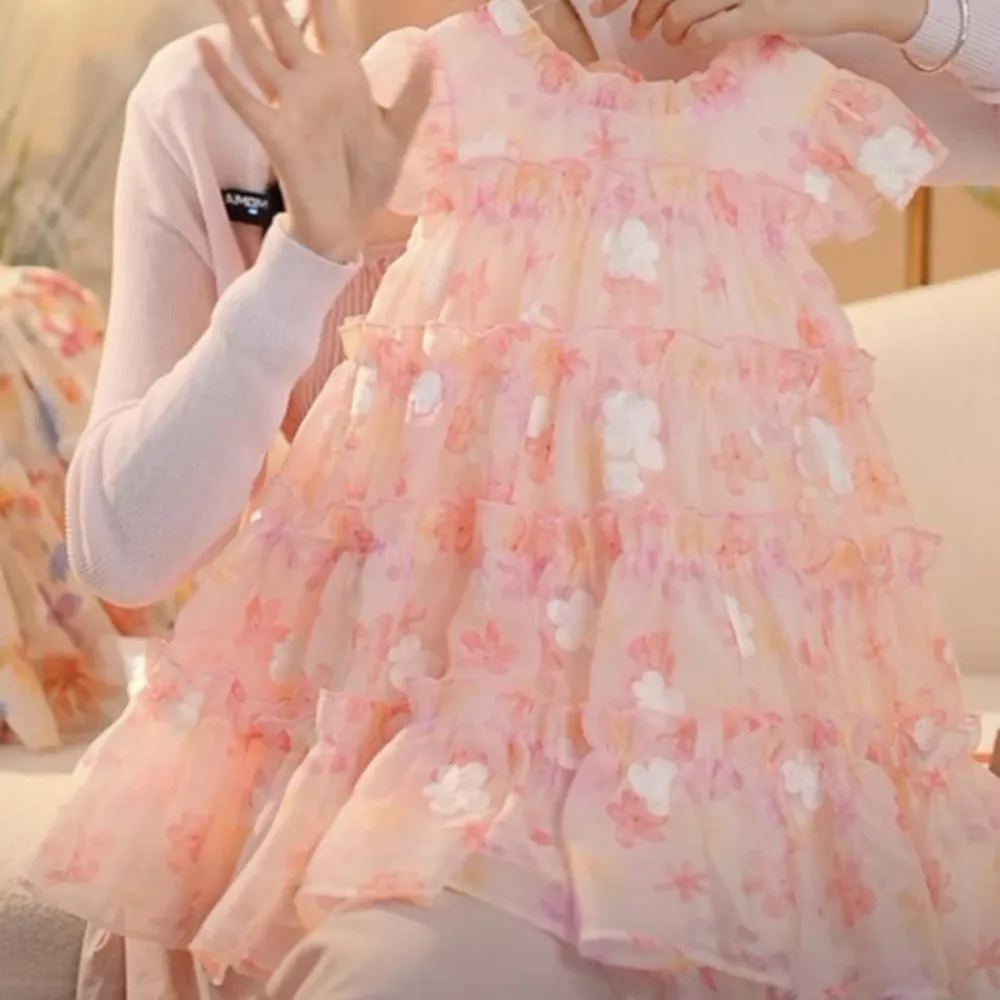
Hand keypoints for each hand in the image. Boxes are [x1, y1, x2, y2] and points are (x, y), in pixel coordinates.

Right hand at [199, 0, 432, 261]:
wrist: (347, 222)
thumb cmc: (370, 179)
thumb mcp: (398, 135)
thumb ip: (412, 95)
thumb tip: (428, 51)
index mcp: (343, 76)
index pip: (328, 20)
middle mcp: (311, 82)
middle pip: (283, 25)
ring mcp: (290, 105)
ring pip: (257, 51)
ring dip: (237, 20)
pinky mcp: (275, 133)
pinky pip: (244, 100)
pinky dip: (224, 76)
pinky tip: (205, 47)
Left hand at [591, 0, 927, 48]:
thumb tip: (668, 6)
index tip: (601, 7)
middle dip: (640, 8)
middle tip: (635, 30)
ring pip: (682, 6)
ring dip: (669, 26)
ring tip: (672, 36)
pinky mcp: (764, 9)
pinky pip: (710, 30)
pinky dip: (696, 39)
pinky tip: (696, 43)